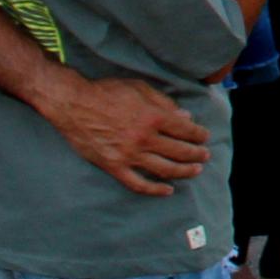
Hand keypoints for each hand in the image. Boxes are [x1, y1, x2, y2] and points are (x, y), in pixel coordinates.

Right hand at [41, 73, 208, 197]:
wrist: (74, 104)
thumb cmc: (107, 91)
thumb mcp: (140, 88)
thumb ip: (165, 103)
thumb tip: (186, 117)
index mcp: (154, 116)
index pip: (185, 130)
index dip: (199, 135)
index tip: (205, 137)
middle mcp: (145, 138)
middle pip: (179, 151)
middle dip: (196, 153)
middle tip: (205, 155)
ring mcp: (129, 154)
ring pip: (164, 169)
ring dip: (184, 171)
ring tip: (196, 171)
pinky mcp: (114, 166)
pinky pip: (138, 183)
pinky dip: (155, 189)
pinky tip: (167, 190)